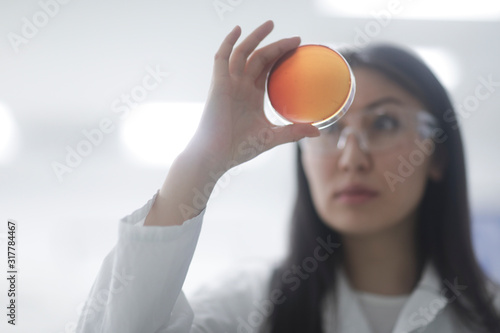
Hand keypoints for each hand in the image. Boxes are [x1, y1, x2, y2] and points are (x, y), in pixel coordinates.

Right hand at [185, 20, 319, 173]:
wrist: (216, 155)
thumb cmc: (239, 149)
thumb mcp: (271, 137)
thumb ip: (293, 132)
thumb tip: (318, 130)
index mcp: (252, 96)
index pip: (268, 70)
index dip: (281, 58)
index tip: (298, 50)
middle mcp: (241, 86)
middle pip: (259, 58)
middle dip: (276, 46)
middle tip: (296, 39)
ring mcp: (229, 83)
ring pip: (243, 52)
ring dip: (256, 37)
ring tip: (271, 24)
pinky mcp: (218, 83)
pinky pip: (222, 57)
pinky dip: (228, 42)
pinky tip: (238, 30)